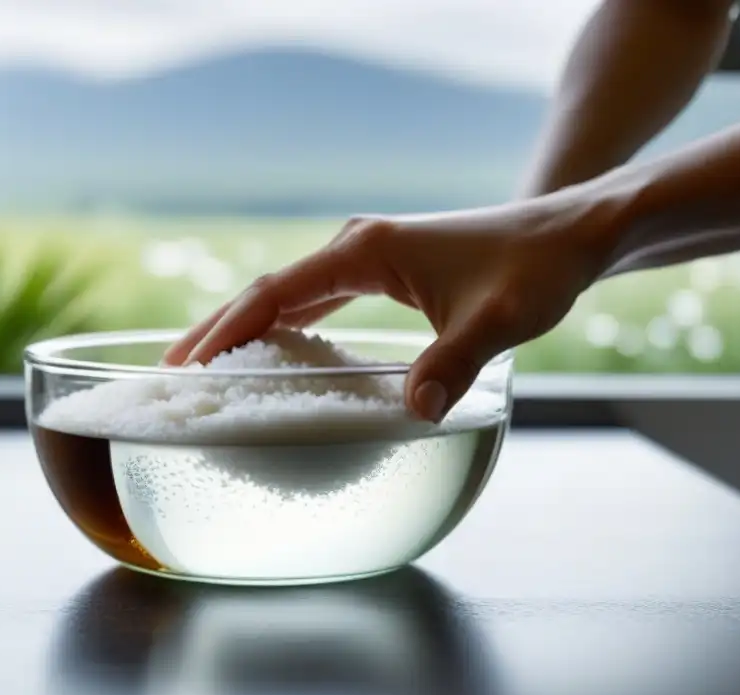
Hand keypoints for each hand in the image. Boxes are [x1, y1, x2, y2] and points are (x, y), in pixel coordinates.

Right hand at [163, 196, 613, 421]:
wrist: (566, 235)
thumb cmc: (532, 269)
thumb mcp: (496, 320)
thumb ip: (452, 362)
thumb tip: (417, 415)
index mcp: (364, 252)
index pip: (273, 293)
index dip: (226, 330)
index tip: (187, 365)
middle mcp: (354, 248)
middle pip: (265, 292)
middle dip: (218, 331)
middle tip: (173, 373)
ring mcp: (365, 258)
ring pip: (286, 296)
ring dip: (246, 328)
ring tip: (207, 367)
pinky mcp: (380, 270)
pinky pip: (315, 301)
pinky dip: (284, 326)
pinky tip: (274, 354)